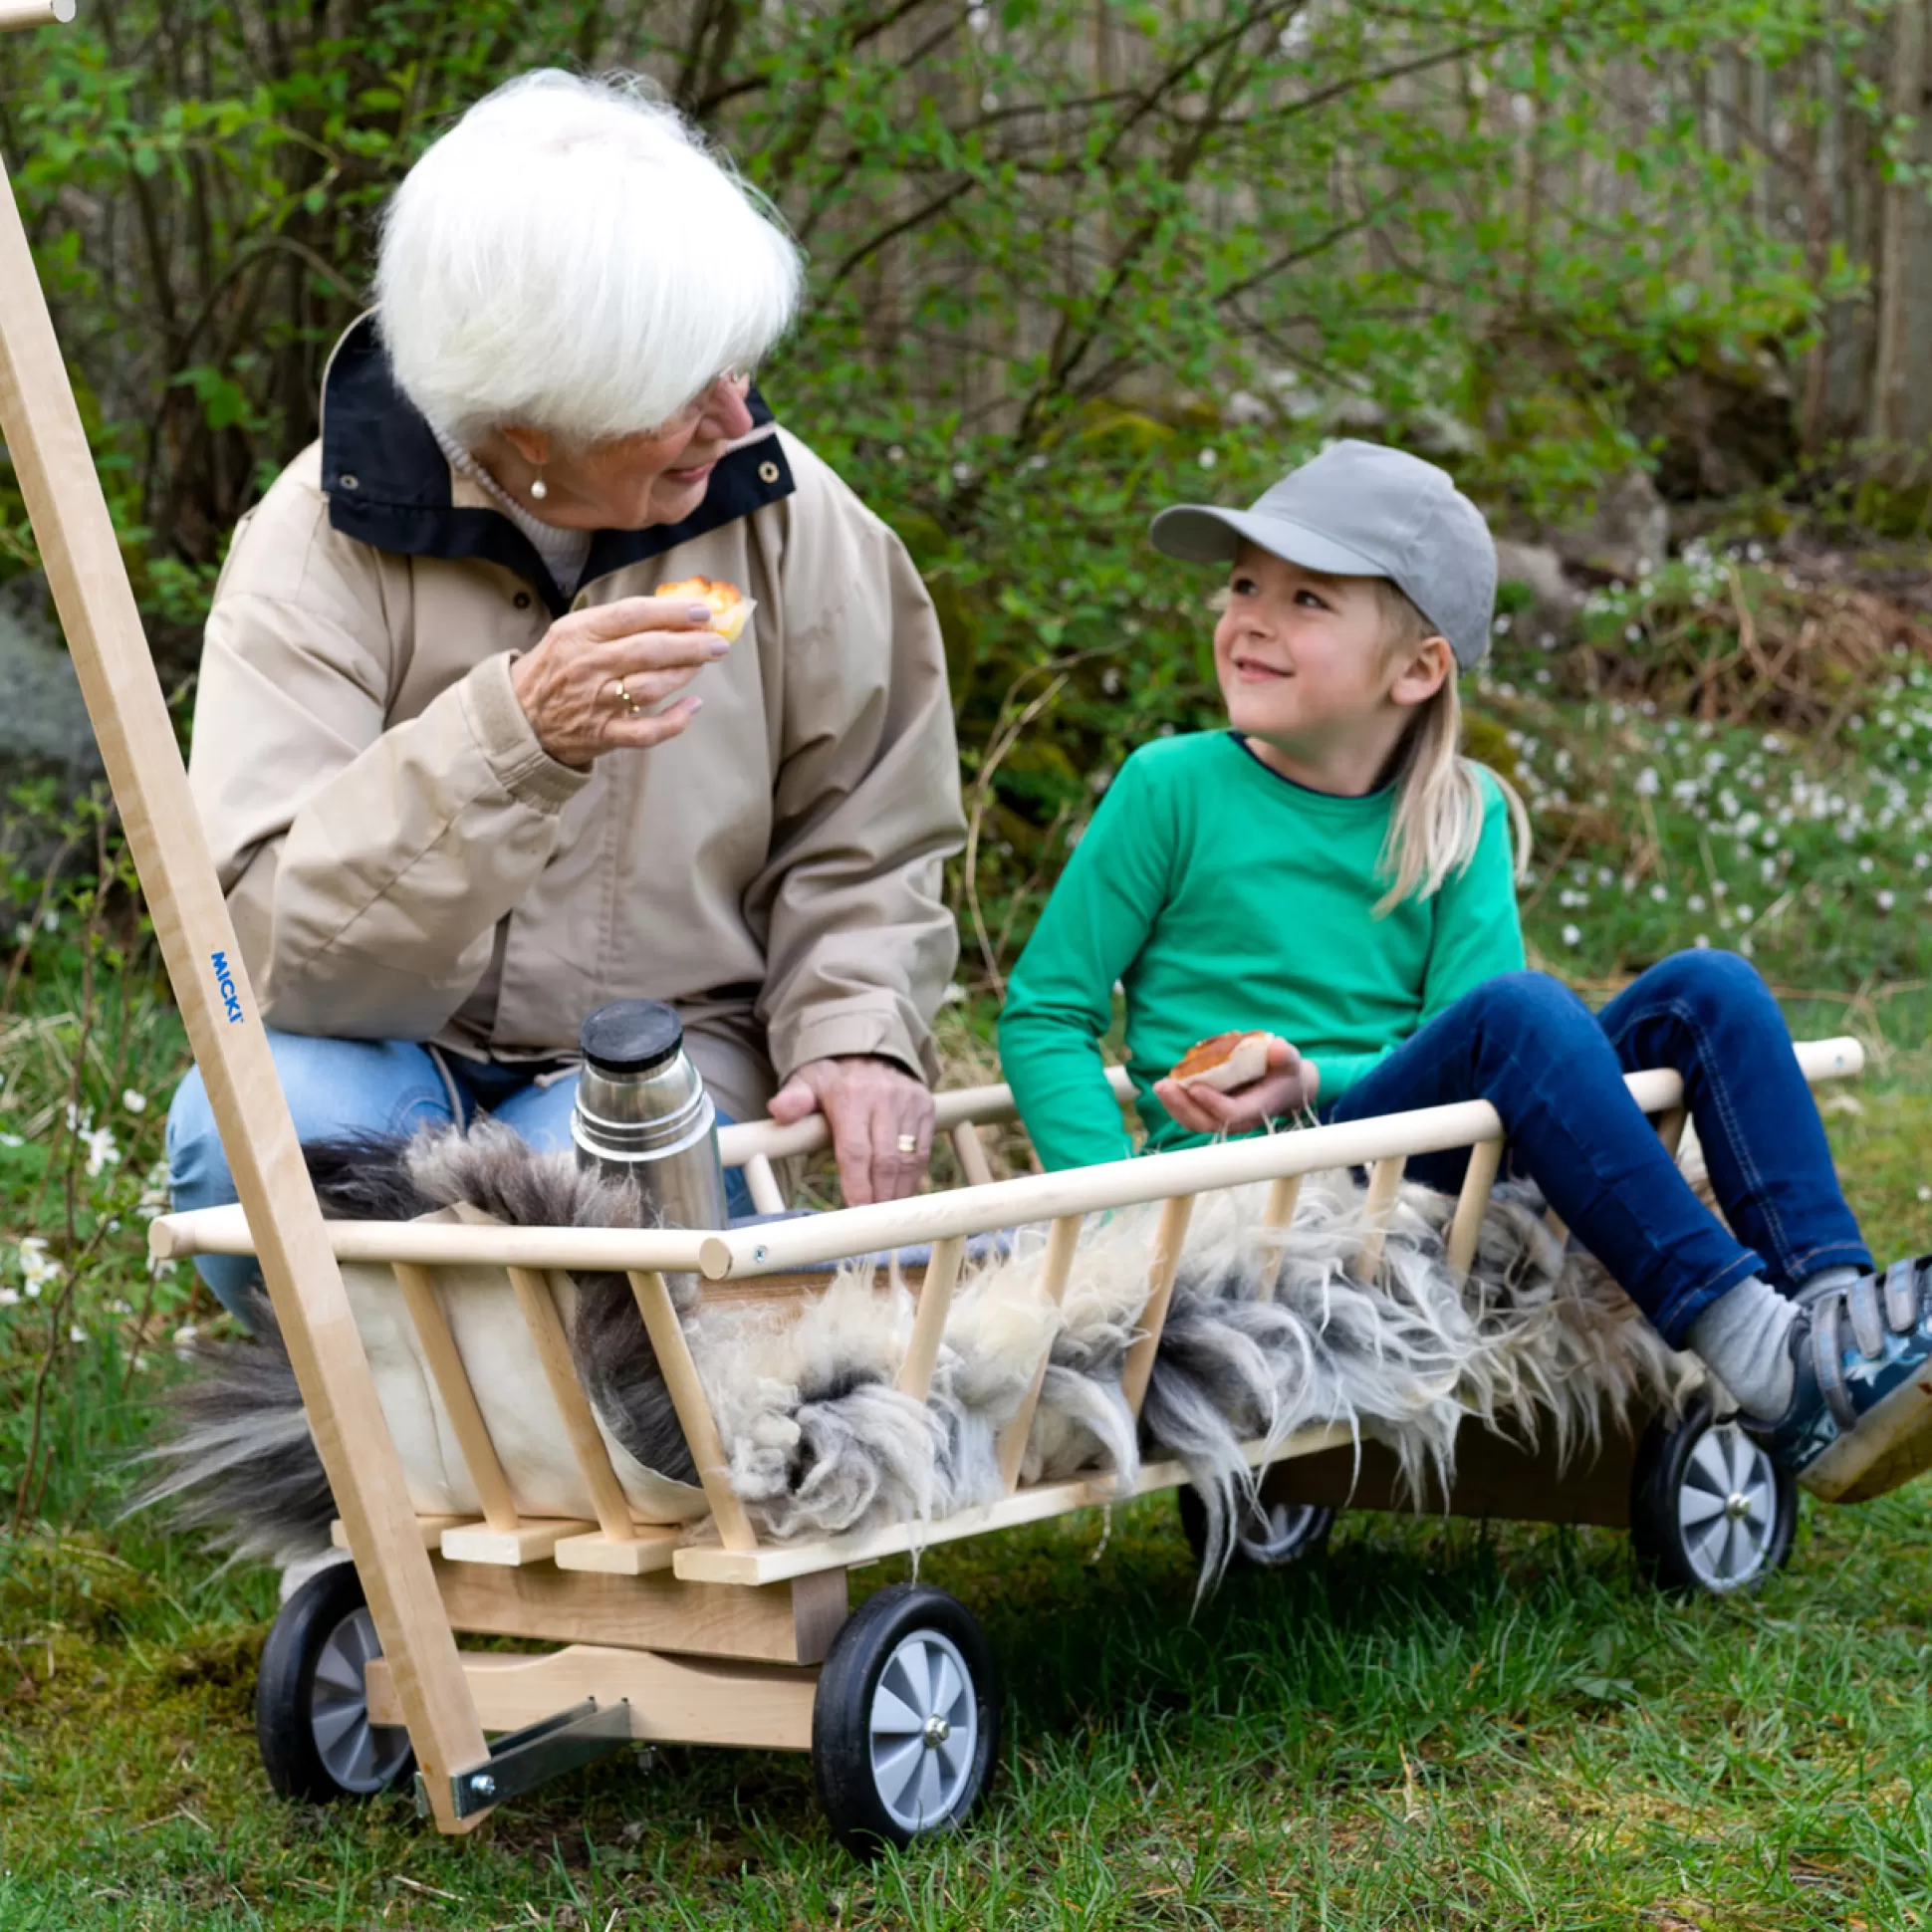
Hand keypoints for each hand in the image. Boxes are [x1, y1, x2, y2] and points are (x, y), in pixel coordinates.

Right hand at [510, 594, 728, 767]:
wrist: (518, 717)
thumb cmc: (554, 668)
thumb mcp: (572, 633)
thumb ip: (614, 623)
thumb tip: (670, 611)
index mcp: (579, 633)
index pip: (632, 615)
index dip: (671, 611)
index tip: (703, 610)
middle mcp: (588, 666)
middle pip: (648, 650)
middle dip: (690, 644)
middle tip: (719, 641)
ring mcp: (595, 702)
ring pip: (650, 687)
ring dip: (683, 674)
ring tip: (704, 663)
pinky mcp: (602, 734)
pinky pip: (646, 732)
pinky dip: (674, 721)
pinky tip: (693, 706)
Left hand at [768, 1055, 933, 1206]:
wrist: (868, 1049)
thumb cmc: (832, 1076)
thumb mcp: (806, 1080)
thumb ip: (794, 1098)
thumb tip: (779, 1111)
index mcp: (851, 1095)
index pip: (855, 1149)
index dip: (857, 1184)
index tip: (856, 1211)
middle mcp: (885, 1098)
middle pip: (885, 1160)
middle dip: (880, 1196)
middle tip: (872, 1224)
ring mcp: (909, 1102)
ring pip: (908, 1159)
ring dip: (898, 1192)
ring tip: (886, 1217)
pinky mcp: (926, 1107)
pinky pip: (921, 1151)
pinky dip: (912, 1177)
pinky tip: (900, 1195)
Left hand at [1151, 1036, 1319, 1136]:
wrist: (1285, 1088)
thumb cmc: (1285, 1072)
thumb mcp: (1290, 1061)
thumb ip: (1284, 1056)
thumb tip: (1276, 1048)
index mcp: (1257, 1108)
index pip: (1231, 1113)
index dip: (1212, 1103)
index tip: (1194, 1086)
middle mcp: (1238, 1120)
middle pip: (1206, 1122)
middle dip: (1183, 1106)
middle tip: (1165, 1086)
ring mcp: (1224, 1120)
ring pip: (1195, 1122)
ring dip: (1174, 1106)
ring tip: (1160, 1086)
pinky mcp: (1213, 1114)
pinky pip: (1191, 1115)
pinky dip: (1176, 1104)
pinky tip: (1165, 1088)